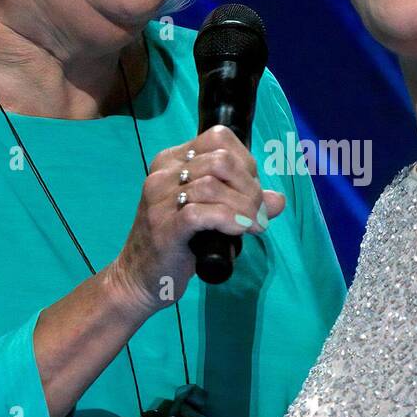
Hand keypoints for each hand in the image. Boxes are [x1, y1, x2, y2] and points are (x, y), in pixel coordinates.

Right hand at [108, 124, 285, 316]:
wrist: (138, 278)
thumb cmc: (176, 243)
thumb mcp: (209, 215)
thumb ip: (242, 202)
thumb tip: (279, 200)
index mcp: (171, 161)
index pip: (218, 138)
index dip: (245, 161)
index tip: (250, 189)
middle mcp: (163, 174)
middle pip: (221, 160)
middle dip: (249, 187)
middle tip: (256, 212)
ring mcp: (160, 200)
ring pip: (214, 185)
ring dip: (244, 206)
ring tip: (251, 225)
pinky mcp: (164, 227)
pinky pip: (202, 213)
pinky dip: (229, 219)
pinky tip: (238, 231)